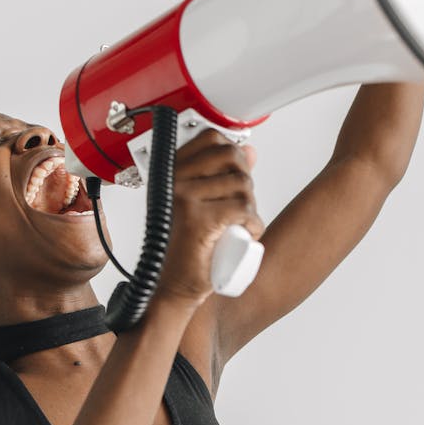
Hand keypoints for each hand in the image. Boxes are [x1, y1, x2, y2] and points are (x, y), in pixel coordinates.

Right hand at [154, 129, 263, 307]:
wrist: (174, 286)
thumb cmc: (185, 248)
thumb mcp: (202, 203)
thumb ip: (223, 174)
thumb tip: (249, 151)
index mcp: (170, 173)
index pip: (210, 138)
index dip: (232, 153)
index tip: (234, 173)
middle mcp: (173, 181)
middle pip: (231, 158)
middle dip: (244, 181)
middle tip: (237, 206)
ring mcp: (184, 198)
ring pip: (242, 186)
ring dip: (250, 208)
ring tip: (237, 226)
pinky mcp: (199, 219)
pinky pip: (243, 210)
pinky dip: (253, 225)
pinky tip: (244, 235)